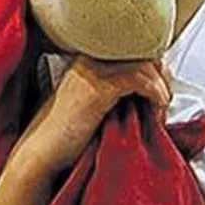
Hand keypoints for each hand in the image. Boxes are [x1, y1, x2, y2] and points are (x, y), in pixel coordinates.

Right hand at [16, 54, 171, 182]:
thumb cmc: (64, 137)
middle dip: (161, 76)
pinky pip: (140, 80)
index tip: (161, 92)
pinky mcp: (98, 88)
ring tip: (160, 111)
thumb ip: (114, 91)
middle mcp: (89, 57)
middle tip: (165, 102)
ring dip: (161, 88)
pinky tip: (155, 113)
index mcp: (88, 59)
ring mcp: (92, 70)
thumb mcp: (92, 106)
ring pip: (145, 64)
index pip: (132, 48)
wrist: (40, 155)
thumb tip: (148, 92)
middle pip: (142, 52)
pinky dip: (155, 95)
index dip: (153, 68)